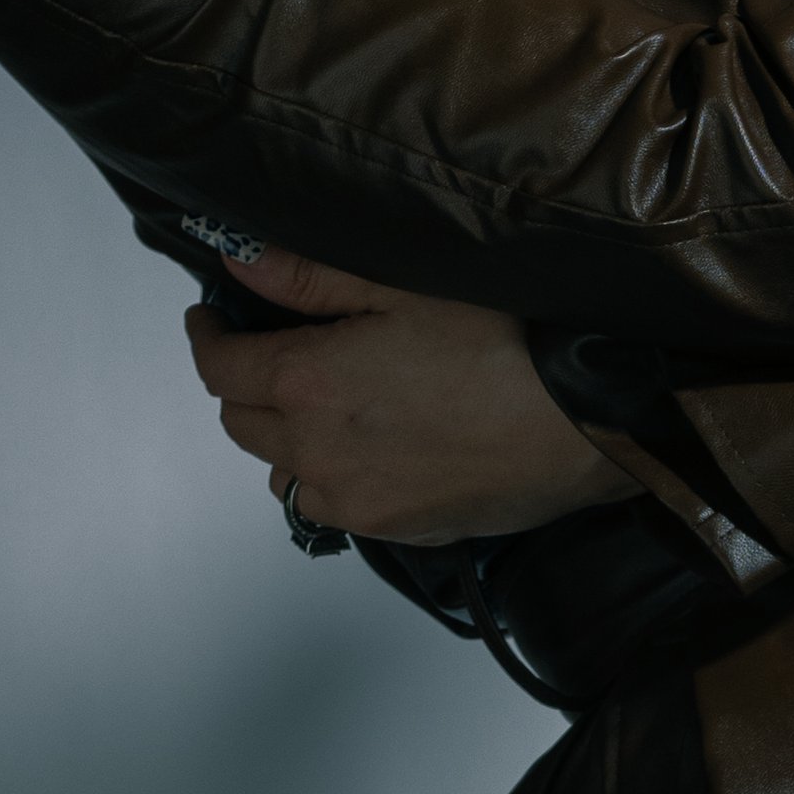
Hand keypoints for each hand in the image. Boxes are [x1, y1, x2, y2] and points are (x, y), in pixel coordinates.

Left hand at [183, 246, 627, 546]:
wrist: (585, 425)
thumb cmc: (505, 344)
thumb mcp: (407, 287)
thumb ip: (311, 278)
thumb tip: (238, 262)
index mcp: (309, 383)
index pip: (220, 366)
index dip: (208, 336)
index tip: (212, 318)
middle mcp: (314, 453)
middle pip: (241, 423)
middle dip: (244, 385)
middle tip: (275, 352)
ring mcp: (353, 501)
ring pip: (282, 474)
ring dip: (286, 440)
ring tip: (328, 407)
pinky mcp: (393, 531)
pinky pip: (332, 508)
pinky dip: (331, 479)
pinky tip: (372, 451)